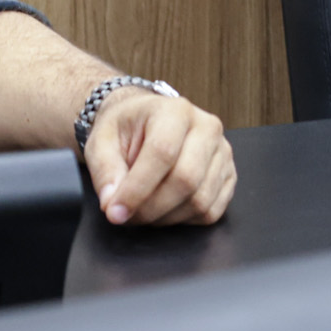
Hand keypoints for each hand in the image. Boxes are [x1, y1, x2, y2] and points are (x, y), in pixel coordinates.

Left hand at [84, 88, 233, 226]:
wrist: (146, 123)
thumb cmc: (127, 129)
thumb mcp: (102, 141)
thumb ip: (106, 171)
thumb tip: (113, 203)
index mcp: (175, 111)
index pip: (162, 153)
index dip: (137, 189)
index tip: (115, 210)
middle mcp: (206, 127)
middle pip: (186, 180)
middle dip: (151, 208)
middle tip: (127, 215)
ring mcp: (222, 152)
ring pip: (200, 201)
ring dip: (165, 217)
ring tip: (143, 209)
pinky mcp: (228, 175)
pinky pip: (211, 211)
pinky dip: (184, 220)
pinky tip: (165, 208)